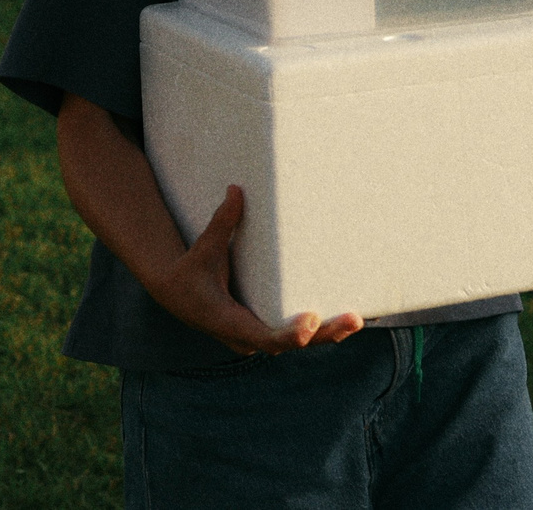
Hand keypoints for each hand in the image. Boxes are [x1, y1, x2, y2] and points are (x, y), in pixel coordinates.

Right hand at [150, 186, 362, 356]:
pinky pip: (294, 335)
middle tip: (355, 320)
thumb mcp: (204, 249)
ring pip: (296, 343)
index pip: (264, 338)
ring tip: (358, 319)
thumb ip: (221, 222)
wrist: (174, 294)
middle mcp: (246, 336)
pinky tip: (346, 320)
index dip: (288, 334)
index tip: (309, 323)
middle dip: (323, 334)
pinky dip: (319, 330)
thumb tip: (235, 190)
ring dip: (327, 333)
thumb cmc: (189, 271)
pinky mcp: (264, 329)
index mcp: (229, 322)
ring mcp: (256, 336)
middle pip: (290, 344)